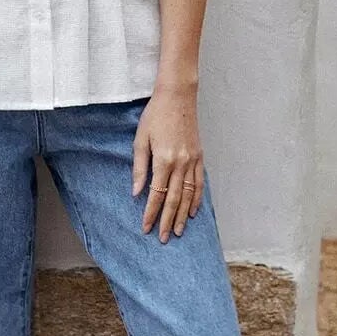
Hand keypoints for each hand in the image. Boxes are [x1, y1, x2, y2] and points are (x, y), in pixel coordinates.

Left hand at [131, 85, 203, 241]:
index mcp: (164, 159)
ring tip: (179, 231)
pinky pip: (200, 183)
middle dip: (167, 221)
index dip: (150, 213)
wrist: (177, 96)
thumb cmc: (155, 115)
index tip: (145, 228)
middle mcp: (181, 163)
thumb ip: (139, 168)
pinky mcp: (200, 156)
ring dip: (183, 215)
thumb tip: (136, 192)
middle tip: (163, 238)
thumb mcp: (140, 139)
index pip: (157, 194)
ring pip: (189, 195)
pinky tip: (192, 211)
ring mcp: (193, 160)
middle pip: (174, 199)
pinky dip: (197, 199)